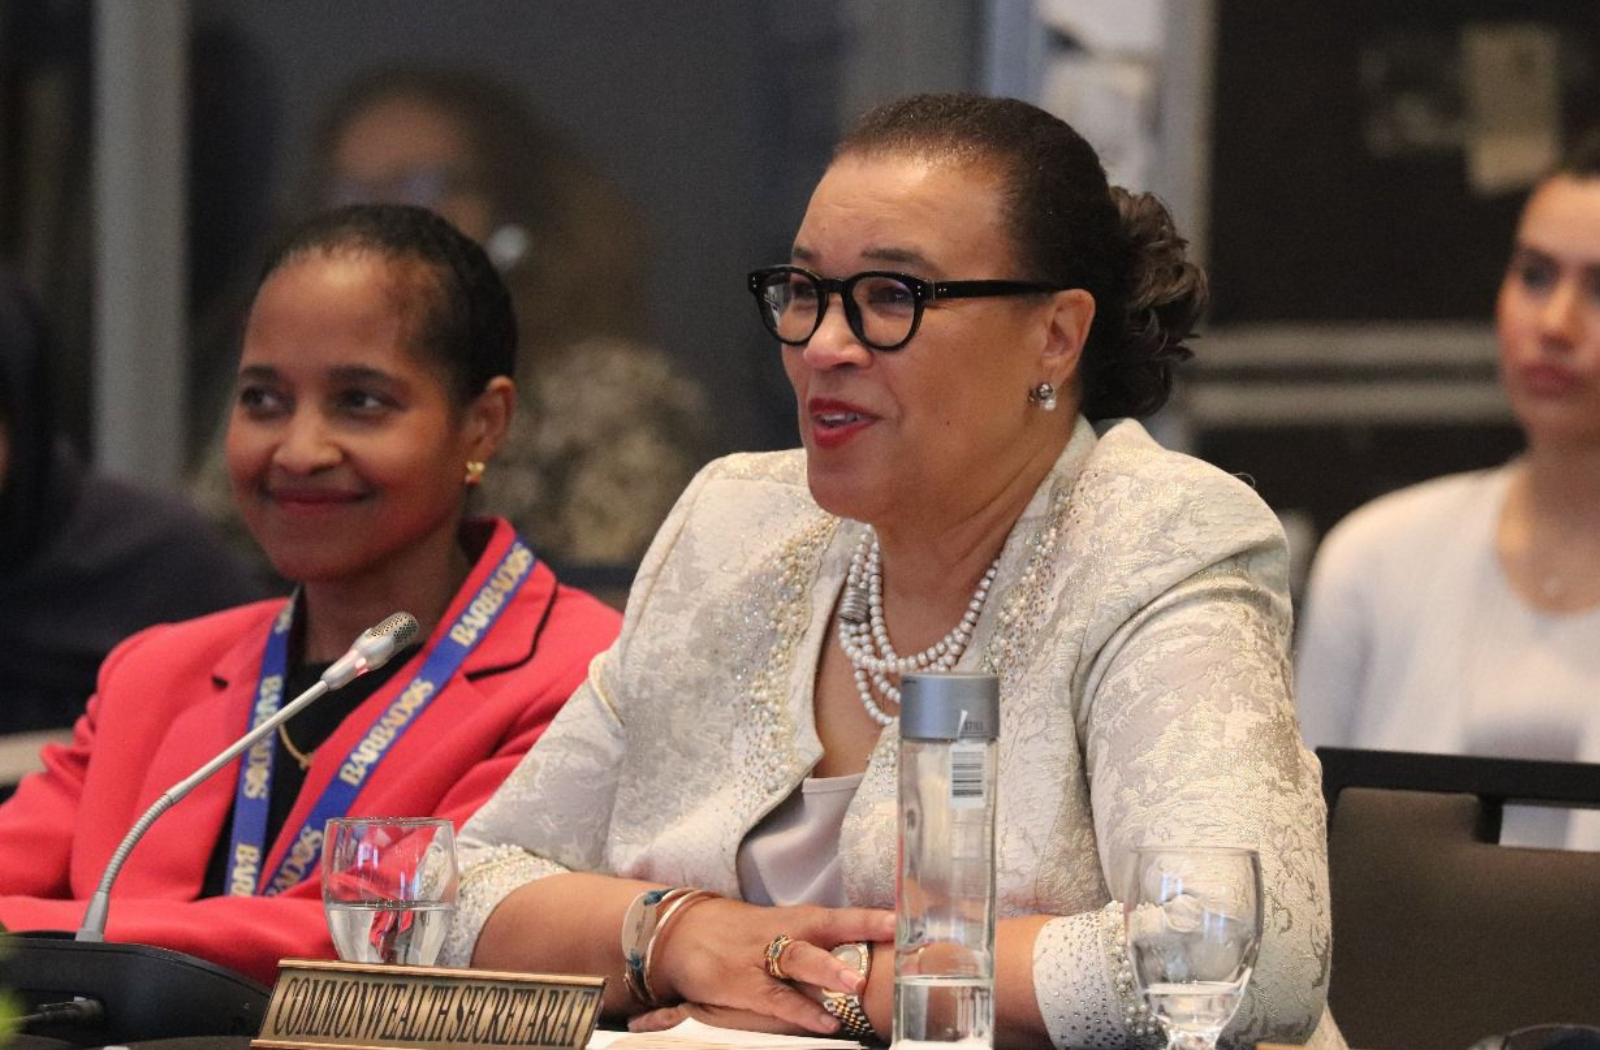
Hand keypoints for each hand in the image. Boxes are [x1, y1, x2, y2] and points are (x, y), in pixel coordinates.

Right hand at [647, 899, 893, 1033]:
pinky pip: (776, 998)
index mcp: (798, 919)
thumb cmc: (742, 935)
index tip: (908, 918)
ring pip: (800, 959)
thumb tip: (868, 961)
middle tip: (892, 937)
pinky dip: (802, 1011)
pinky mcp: (742, 984)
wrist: (682, 932)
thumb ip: (819, 945)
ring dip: (829, 971)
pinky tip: (826, 1023)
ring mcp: (761, 957)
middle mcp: (784, 933)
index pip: (843, 915)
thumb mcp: (780, 931)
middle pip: (827, 928)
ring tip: (856, 985)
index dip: (875, 916)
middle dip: (860, 931)